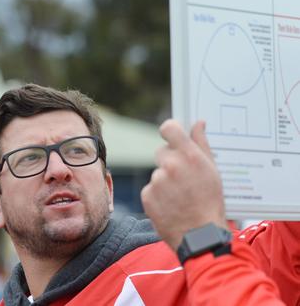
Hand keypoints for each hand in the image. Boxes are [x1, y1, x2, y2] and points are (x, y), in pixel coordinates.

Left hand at [141, 120, 227, 250]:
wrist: (200, 236)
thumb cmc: (211, 204)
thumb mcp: (213, 172)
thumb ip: (202, 144)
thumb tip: (198, 123)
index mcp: (189, 156)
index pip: (169, 128)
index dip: (170, 130)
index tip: (173, 135)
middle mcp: (171, 166)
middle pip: (162, 152)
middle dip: (171, 161)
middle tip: (184, 179)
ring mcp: (157, 181)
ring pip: (158, 173)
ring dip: (165, 181)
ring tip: (181, 197)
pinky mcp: (147, 195)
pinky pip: (150, 189)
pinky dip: (158, 195)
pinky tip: (171, 205)